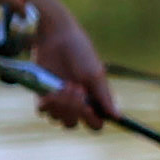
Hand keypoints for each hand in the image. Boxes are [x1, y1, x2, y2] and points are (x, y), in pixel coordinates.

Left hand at [30, 12, 113, 130]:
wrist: (56, 36)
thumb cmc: (80, 52)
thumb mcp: (95, 75)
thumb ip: (104, 96)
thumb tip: (118, 117)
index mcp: (93, 100)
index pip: (95, 123)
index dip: (91, 120)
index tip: (89, 108)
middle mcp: (76, 103)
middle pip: (73, 123)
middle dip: (74, 109)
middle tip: (77, 88)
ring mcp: (58, 100)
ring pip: (57, 119)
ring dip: (61, 105)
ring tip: (65, 84)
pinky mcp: (42, 94)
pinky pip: (43, 111)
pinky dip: (48, 103)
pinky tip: (52, 90)